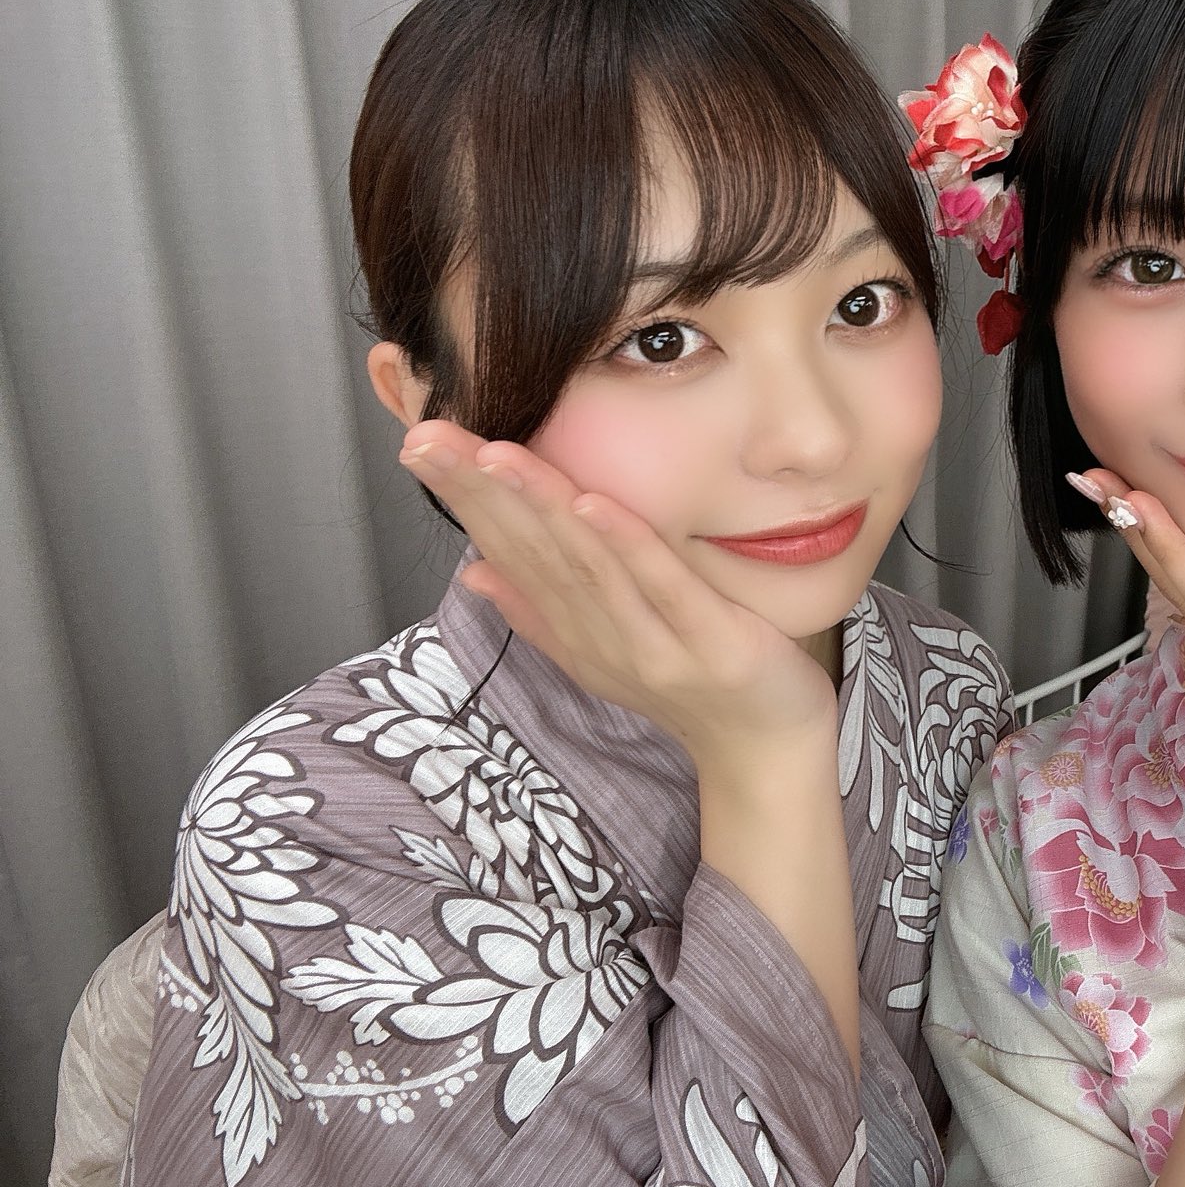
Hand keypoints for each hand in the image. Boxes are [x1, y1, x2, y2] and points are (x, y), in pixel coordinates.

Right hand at [399, 421, 839, 776]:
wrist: (765, 749)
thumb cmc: (690, 688)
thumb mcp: (602, 652)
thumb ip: (539, 611)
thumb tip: (473, 570)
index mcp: (575, 633)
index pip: (507, 554)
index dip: (463, 499)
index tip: (418, 443)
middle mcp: (603, 640)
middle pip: (533, 554)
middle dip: (478, 493)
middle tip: (427, 437)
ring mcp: (654, 647)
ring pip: (586, 568)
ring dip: (538, 509)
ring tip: (495, 456)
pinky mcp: (711, 647)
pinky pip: (662, 589)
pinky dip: (625, 545)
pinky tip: (589, 503)